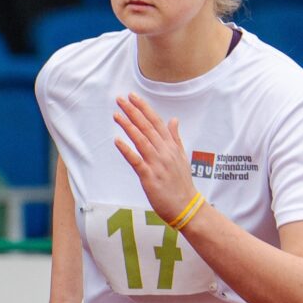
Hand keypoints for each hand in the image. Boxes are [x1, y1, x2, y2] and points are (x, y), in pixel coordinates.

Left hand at [111, 94, 195, 223]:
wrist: (186, 206)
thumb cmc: (181, 183)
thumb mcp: (181, 157)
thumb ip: (175, 138)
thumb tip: (173, 119)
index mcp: (171, 146)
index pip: (156, 122)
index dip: (144, 108)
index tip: (132, 96)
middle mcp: (165, 152)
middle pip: (147, 127)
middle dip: (133, 112)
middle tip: (120, 99)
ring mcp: (157, 164)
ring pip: (141, 140)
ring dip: (128, 126)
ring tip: (116, 114)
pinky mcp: (150, 177)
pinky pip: (136, 161)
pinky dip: (127, 150)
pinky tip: (117, 140)